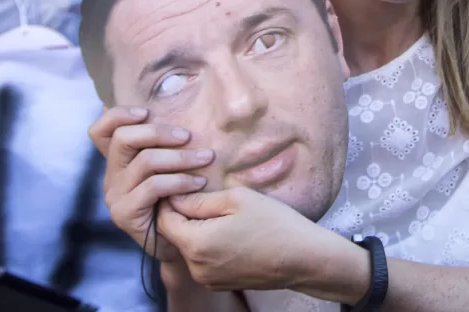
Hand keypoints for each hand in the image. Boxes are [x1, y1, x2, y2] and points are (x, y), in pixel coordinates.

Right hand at [88, 106, 214, 263]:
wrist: (179, 243)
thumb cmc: (179, 199)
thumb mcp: (169, 168)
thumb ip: (166, 147)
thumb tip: (186, 116)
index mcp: (118, 162)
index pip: (100, 131)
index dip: (118, 115)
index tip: (147, 112)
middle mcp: (111, 177)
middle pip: (123, 139)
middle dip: (159, 132)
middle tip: (188, 136)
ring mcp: (115, 196)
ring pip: (145, 161)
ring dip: (181, 157)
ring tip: (206, 159)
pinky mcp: (125, 214)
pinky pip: (154, 186)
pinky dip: (180, 181)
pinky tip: (199, 182)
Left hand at [164, 187, 367, 299]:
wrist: (304, 258)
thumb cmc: (275, 223)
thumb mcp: (237, 199)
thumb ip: (200, 199)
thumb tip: (174, 196)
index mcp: (197, 244)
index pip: (164, 219)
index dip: (171, 198)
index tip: (187, 184)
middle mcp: (197, 267)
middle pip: (176, 234)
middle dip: (186, 214)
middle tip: (208, 195)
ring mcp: (209, 279)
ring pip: (191, 247)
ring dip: (199, 229)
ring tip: (224, 213)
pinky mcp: (221, 284)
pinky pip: (205, 260)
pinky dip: (211, 244)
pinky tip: (233, 232)